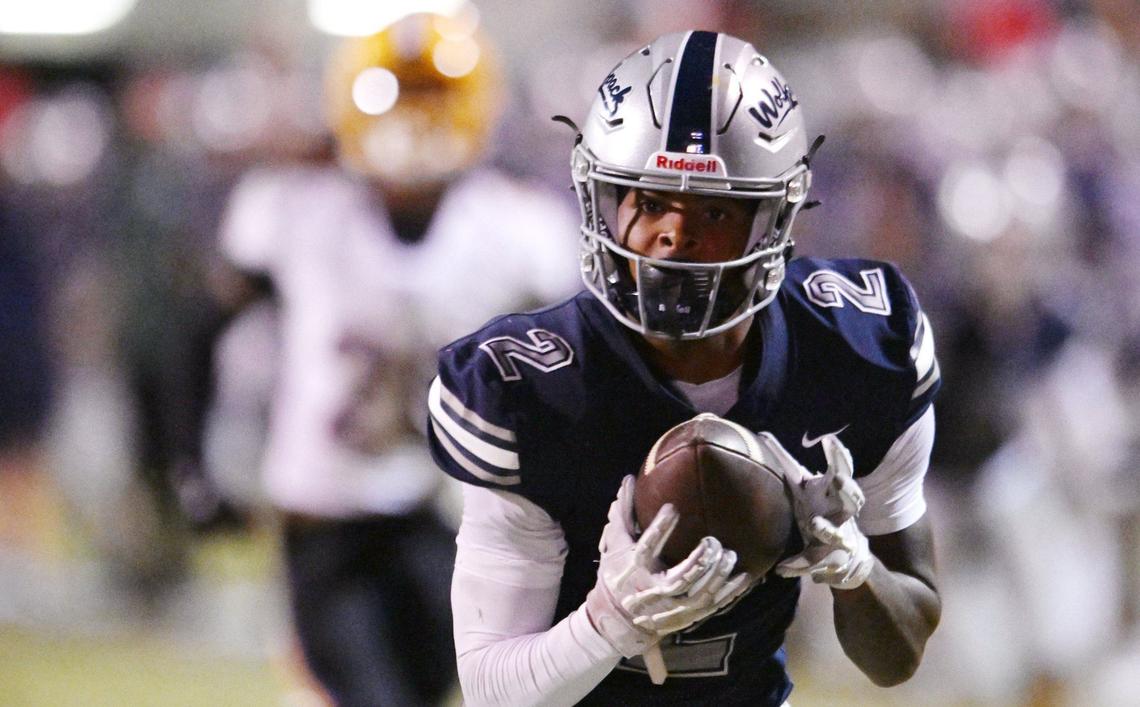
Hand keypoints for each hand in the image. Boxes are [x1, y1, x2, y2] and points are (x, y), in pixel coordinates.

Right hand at [584, 475, 752, 657]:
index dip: (659, 527)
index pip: (647, 546)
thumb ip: (623, 512)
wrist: (619, 619)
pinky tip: (743, 575)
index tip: (672, 508)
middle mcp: (654, 590)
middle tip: (712, 540)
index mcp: (636, 568)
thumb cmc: (618, 574)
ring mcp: (673, 608)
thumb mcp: (615, 544)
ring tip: (729, 554)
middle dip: (698, 561)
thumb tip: (628, 479)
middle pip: (679, 579)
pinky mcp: (688, 616)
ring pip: (700, 595)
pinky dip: (730, 592)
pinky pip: (713, 605)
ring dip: (717, 575)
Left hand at [756, 433, 872, 589]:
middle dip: (846, 489)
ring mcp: (839, 538)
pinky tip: (782, 569)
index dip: (838, 456)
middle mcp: (842, 514)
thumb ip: (786, 463)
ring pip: (836, 534)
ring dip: (827, 529)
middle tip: (837, 479)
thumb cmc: (818, 510)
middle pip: (851, 500)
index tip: (831, 441)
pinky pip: (812, 564)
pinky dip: (797, 566)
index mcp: (834, 494)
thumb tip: (763, 434)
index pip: (841, 471)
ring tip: (815, 524)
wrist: (846, 558)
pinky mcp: (828, 561)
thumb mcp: (803, 487)